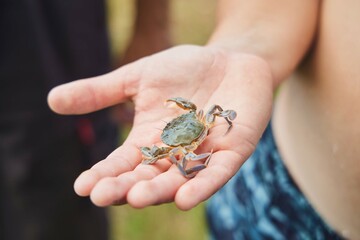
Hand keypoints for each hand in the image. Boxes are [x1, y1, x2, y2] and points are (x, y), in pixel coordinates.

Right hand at [48, 45, 273, 209]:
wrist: (228, 60)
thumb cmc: (184, 70)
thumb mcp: (137, 77)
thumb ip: (100, 92)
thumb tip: (52, 99)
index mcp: (148, 140)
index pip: (121, 163)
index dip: (103, 175)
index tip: (81, 186)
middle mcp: (172, 154)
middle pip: (146, 177)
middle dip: (125, 187)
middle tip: (102, 196)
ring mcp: (202, 155)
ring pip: (177, 180)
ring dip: (157, 191)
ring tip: (135, 198)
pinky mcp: (230, 153)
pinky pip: (215, 174)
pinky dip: (201, 186)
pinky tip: (184, 198)